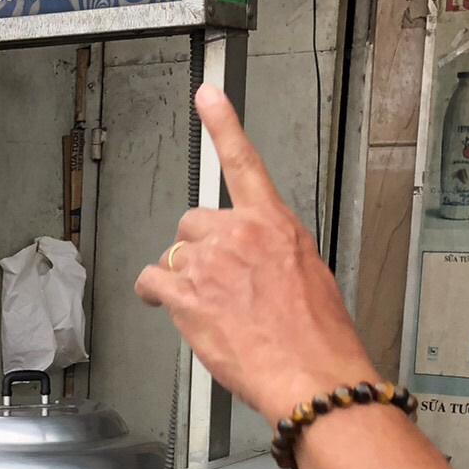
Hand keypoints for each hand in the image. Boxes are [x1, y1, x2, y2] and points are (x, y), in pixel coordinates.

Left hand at [134, 84, 375, 425]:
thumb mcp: (309, 276)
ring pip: (174, 254)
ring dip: (182, 276)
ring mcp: (209, 262)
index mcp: (275, 223)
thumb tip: (256, 264)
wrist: (312, 374)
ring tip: (208, 307)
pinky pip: (152, 281)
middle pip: (195, 222)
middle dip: (201, 249)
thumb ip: (274, 254)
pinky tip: (165, 304)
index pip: (243, 161)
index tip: (207, 95)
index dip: (223, 124)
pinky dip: (154, 294)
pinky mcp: (185, 294)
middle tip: (218, 281)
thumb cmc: (317, 337)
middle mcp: (239, 234)